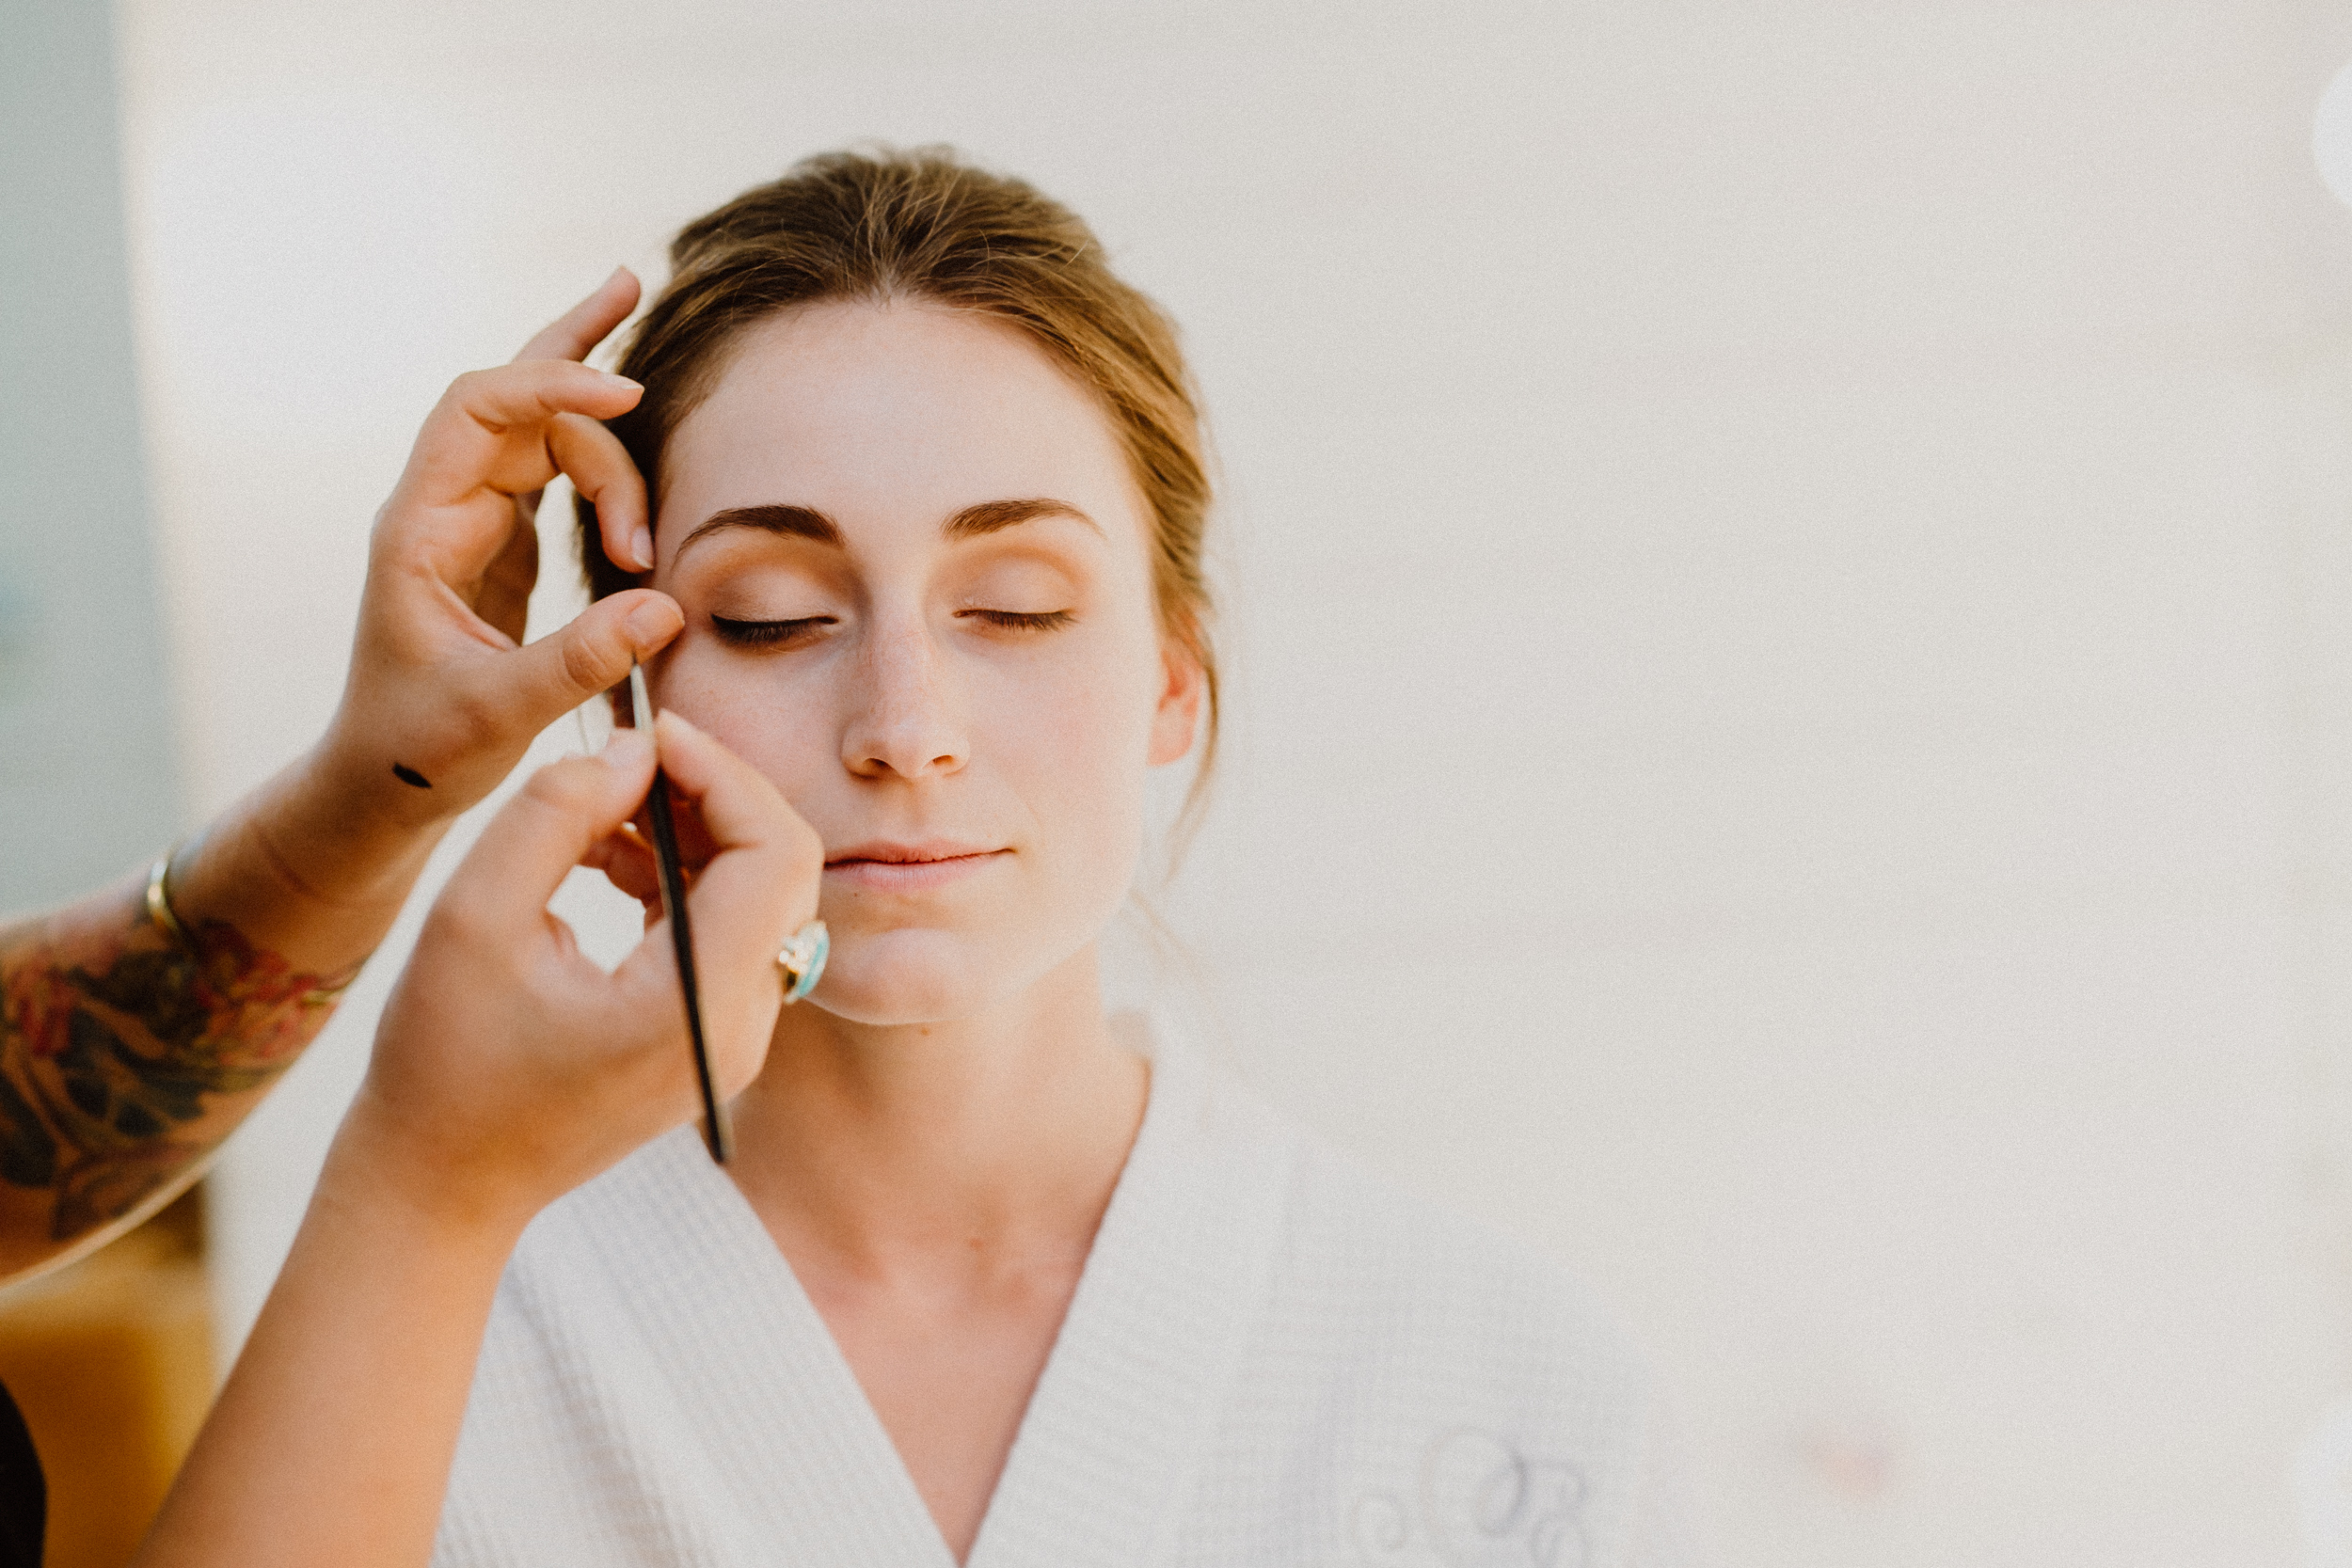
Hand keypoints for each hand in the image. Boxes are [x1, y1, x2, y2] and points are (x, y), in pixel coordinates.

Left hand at [319, 268, 674, 819]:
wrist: (384, 784)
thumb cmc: (419, 751)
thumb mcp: (499, 713)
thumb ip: (581, 659)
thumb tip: (666, 605)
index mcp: (419, 527)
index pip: (480, 409)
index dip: (553, 386)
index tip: (631, 399)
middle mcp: (444, 506)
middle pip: (518, 399)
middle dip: (577, 349)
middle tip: (635, 282)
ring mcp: (476, 520)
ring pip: (549, 437)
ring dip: (615, 468)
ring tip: (648, 549)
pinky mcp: (506, 543)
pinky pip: (559, 472)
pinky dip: (607, 462)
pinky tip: (642, 448)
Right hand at [343, 715, 821, 1229]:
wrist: (439, 1184)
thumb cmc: (441, 1062)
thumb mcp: (473, 915)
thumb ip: (555, 813)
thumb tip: (634, 750)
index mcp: (700, 1004)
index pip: (774, 853)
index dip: (722, 771)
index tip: (650, 730)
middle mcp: (742, 1026)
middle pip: (781, 868)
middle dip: (714, 793)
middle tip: (629, 753)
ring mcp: (735, 1038)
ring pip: (759, 895)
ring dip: (693, 832)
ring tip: (596, 809)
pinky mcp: (710, 1037)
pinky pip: (727, 929)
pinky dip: (680, 877)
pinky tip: (601, 856)